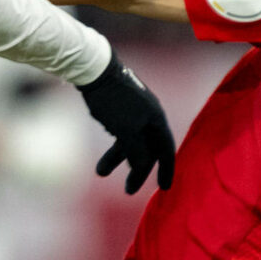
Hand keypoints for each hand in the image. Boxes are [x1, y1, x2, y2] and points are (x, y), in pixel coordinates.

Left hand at [79, 51, 174, 194]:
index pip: (166, 149)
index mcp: (156, 119)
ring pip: (130, 141)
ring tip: (100, 172)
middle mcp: (149, 115)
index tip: (164, 188)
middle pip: (148, 149)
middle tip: (128, 190)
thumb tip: (142, 169)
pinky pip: (121, 133)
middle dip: (137, 171)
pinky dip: (113, 146)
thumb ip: (137, 152)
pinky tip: (103, 152)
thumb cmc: (113, 101)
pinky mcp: (120, 107)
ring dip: (117, 159)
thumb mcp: (126, 131)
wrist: (95, 69)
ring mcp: (135, 111)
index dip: (166, 170)